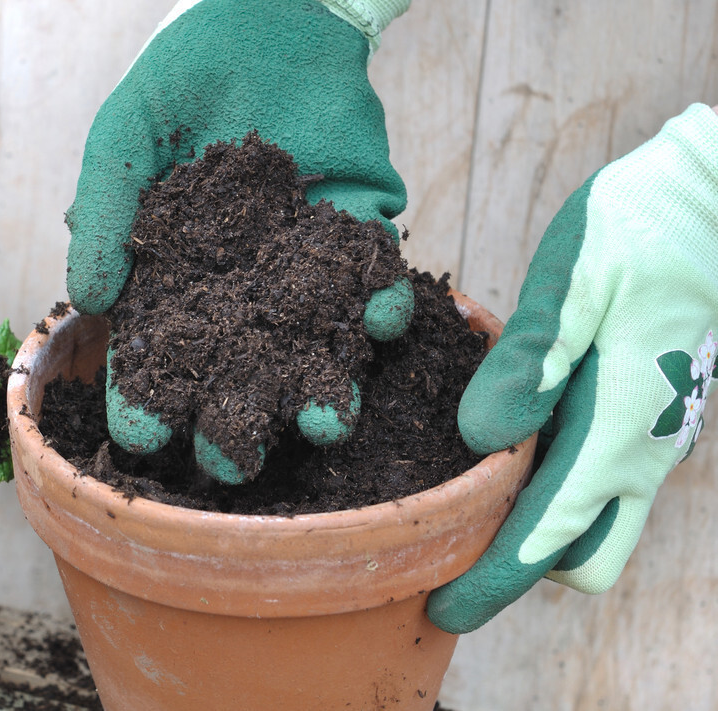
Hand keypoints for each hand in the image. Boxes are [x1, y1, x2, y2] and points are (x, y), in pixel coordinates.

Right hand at [66, 0, 412, 481]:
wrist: (274, 13)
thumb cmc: (187, 72)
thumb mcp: (127, 133)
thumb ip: (103, 208)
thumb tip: (89, 296)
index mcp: (174, 280)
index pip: (154, 358)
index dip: (145, 400)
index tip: (143, 434)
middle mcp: (238, 291)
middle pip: (235, 379)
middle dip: (235, 426)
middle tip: (234, 458)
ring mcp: (300, 272)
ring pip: (312, 353)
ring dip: (323, 393)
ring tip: (326, 420)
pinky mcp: (357, 238)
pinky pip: (374, 285)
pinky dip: (381, 305)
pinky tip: (381, 315)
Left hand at [426, 103, 717, 632]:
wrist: (714, 193)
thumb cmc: (643, 225)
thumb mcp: (574, 282)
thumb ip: (530, 363)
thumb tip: (483, 442)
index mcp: (619, 425)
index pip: (548, 534)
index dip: (492, 581)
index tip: (440, 608)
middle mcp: (643, 445)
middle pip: (582, 553)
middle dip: (521, 565)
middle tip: (449, 542)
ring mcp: (654, 431)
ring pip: (597, 519)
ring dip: (538, 525)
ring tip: (464, 499)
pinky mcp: (650, 408)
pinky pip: (602, 477)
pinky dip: (556, 486)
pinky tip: (509, 447)